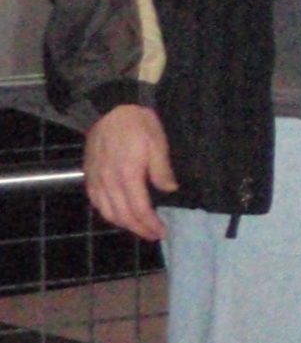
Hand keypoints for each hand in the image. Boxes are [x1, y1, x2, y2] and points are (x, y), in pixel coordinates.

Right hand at [86, 104, 175, 241]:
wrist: (110, 108)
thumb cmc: (138, 124)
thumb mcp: (158, 143)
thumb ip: (162, 170)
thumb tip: (169, 191)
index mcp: (127, 175)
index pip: (138, 209)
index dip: (150, 224)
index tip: (161, 232)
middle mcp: (108, 181)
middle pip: (122, 215)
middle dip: (139, 229)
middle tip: (154, 234)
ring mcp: (96, 179)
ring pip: (107, 212)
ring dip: (123, 224)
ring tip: (139, 227)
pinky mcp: (89, 175)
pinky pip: (96, 202)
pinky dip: (108, 213)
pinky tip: (118, 214)